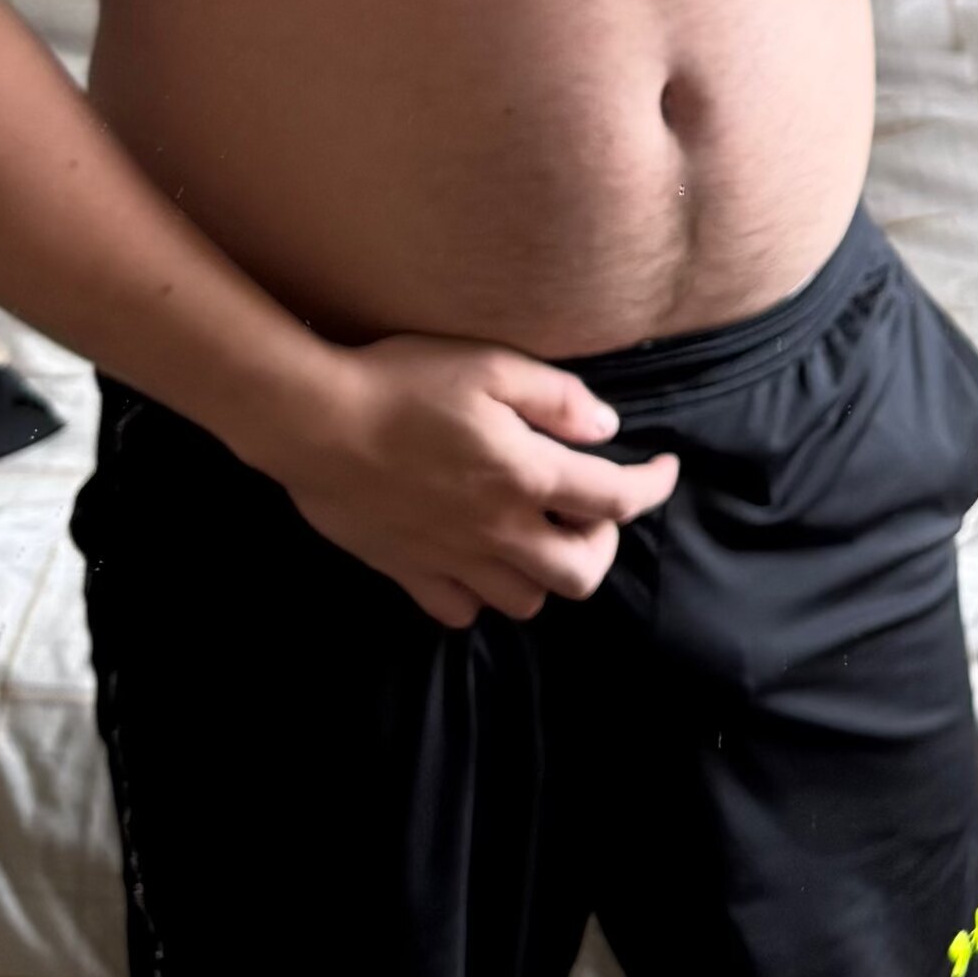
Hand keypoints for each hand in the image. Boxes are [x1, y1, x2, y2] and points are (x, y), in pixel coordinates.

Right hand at [270, 336, 679, 631]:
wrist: (314, 422)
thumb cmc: (402, 382)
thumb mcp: (490, 366)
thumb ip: (556, 398)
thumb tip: (605, 428)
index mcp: (526, 475)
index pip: (617, 499)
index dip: (654, 485)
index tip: (664, 467)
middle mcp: (498, 530)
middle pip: (579, 575)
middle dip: (601, 546)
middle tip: (589, 510)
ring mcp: (452, 559)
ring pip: (525, 601)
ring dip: (544, 571)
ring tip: (535, 532)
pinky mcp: (408, 572)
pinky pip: (460, 610)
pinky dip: (479, 593)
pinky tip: (476, 557)